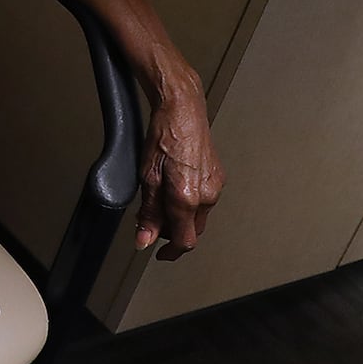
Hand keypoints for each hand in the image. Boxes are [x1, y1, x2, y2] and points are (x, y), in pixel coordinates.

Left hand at [135, 81, 223, 260]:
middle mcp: (207, 195)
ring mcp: (216, 186)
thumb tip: (144, 239)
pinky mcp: (218, 176)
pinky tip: (175, 186)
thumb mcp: (147, 176)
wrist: (183, 108)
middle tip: (152, 222)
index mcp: (188, 197)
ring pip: (198, 216)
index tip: (158, 254)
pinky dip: (189, 202)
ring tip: (161, 198)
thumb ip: (148, 212)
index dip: (170, 253)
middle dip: (172, 233)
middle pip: (192, 230)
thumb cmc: (164, 134)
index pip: (184, 241)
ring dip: (181, 217)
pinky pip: (204, 200)